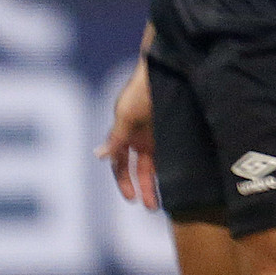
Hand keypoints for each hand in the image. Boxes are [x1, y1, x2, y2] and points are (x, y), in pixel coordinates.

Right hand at [97, 47, 157, 209]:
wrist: (165, 68)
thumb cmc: (142, 89)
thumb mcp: (128, 114)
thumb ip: (116, 136)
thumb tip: (98, 156)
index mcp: (122, 133)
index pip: (119, 164)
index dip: (123, 182)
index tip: (131, 199)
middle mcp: (137, 136)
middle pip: (136, 168)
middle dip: (141, 187)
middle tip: (151, 207)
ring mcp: (153, 133)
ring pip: (152, 165)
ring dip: (155, 183)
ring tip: (162, 201)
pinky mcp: (170, 129)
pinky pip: (167, 154)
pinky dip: (168, 168)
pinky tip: (176, 181)